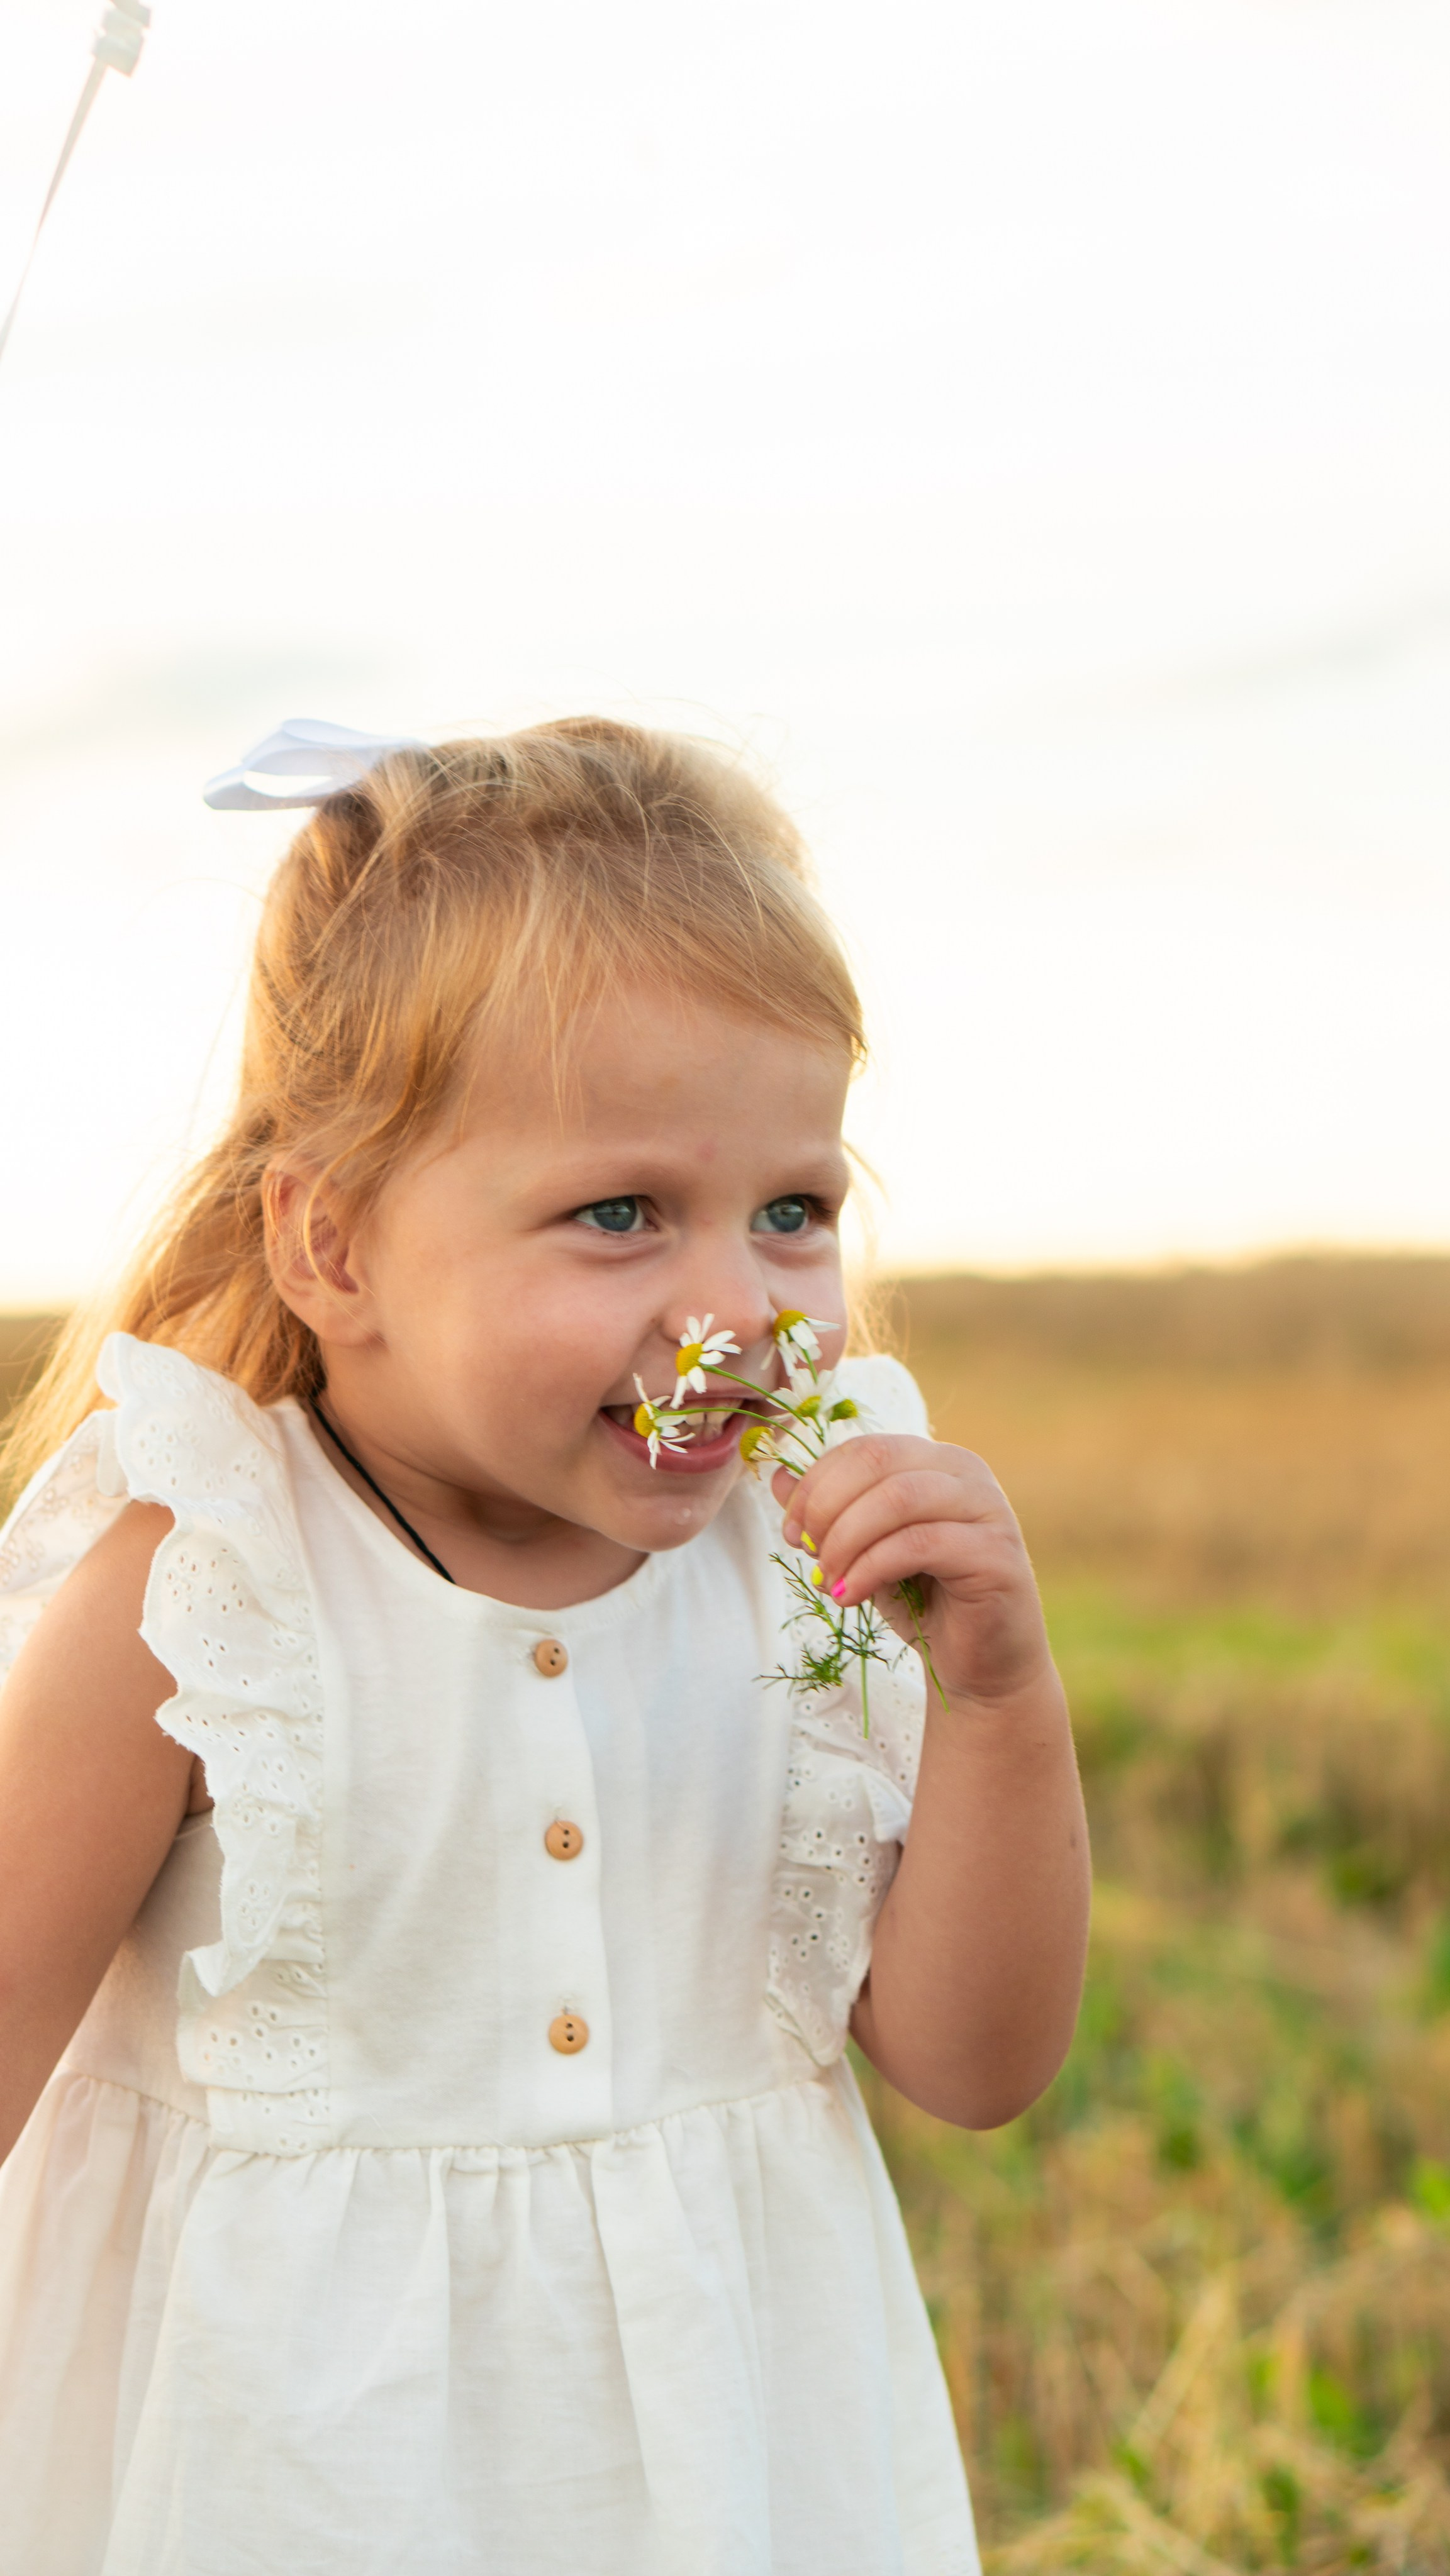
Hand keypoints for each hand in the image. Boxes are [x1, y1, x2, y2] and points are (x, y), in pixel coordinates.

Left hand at [772, 1433, 1052, 1711]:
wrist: (979, 1666)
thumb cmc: (923, 1604)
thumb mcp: (864, 1551)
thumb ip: (828, 1512)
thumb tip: (778, 1477)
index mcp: (935, 1461)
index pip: (864, 1448)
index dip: (816, 1483)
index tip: (793, 1530)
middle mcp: (967, 1473)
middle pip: (878, 1461)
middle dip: (826, 1506)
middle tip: (808, 1552)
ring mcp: (988, 1509)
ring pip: (898, 1498)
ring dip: (846, 1540)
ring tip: (828, 1581)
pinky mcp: (996, 1553)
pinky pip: (918, 1544)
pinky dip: (870, 1567)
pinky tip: (849, 1594)